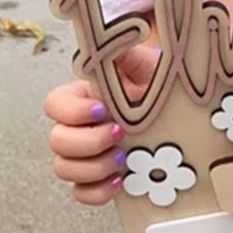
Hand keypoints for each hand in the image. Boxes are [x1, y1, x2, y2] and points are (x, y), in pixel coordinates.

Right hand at [43, 39, 160, 205]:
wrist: (178, 109)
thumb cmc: (155, 85)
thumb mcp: (142, 64)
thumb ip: (123, 52)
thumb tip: (116, 38)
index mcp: (80, 99)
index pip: (54, 106)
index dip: (73, 112)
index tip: (103, 110)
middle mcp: (78, 128)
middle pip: (57, 142)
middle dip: (87, 142)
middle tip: (119, 135)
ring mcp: (87, 156)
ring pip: (65, 169)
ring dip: (93, 168)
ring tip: (123, 158)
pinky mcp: (100, 178)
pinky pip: (82, 194)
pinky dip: (97, 192)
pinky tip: (120, 181)